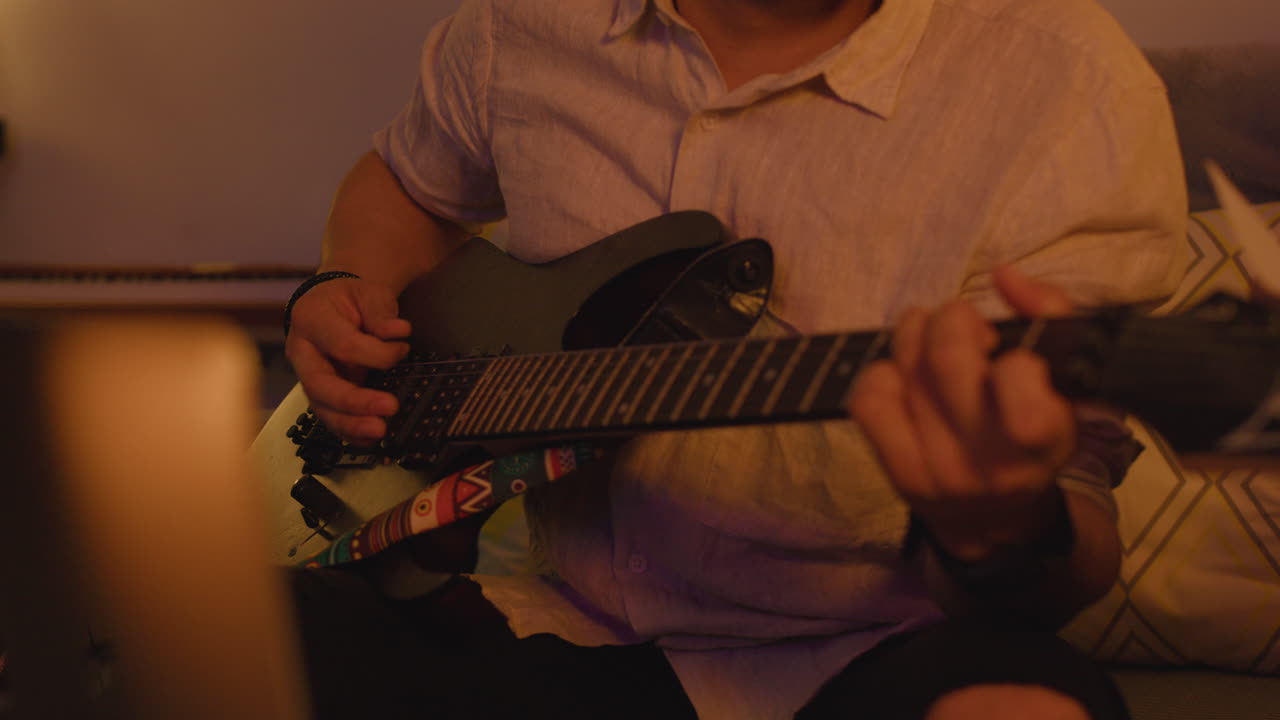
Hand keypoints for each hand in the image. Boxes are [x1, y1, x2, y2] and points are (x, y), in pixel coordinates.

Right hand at [284, 276, 411, 442]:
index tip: (403, 349)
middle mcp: (302, 352)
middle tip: (389, 408)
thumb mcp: (368, 292)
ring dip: (350, 424)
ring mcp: (308, 376)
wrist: (334, 305)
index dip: (375, 353)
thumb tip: (398, 332)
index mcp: (311, 320)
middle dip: (354, 401)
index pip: (342, 344)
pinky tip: (370, 439)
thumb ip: (381, 311)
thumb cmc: (350, 299)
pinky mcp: (321, 393)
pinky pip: (330, 416)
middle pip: (320, 384)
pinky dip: (349, 432)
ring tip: (379, 431)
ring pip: (321, 407)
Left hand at [849, 266, 1076, 560]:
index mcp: (1045, 437)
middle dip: (953, 319)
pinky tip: (904, 378)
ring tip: (932, 342)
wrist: (996, 520)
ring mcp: (939, 469)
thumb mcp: (1069, 383)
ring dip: (915, 334)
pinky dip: (882, 372)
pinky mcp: (898, 473)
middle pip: (948, 356)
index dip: (1010, 350)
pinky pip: (869, 400)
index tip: (1011, 356)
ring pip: (906, 368)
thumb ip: (1050, 316)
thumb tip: (1005, 276)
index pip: (1019, 375)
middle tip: (963, 326)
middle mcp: (992, 460)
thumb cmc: (1034, 434)